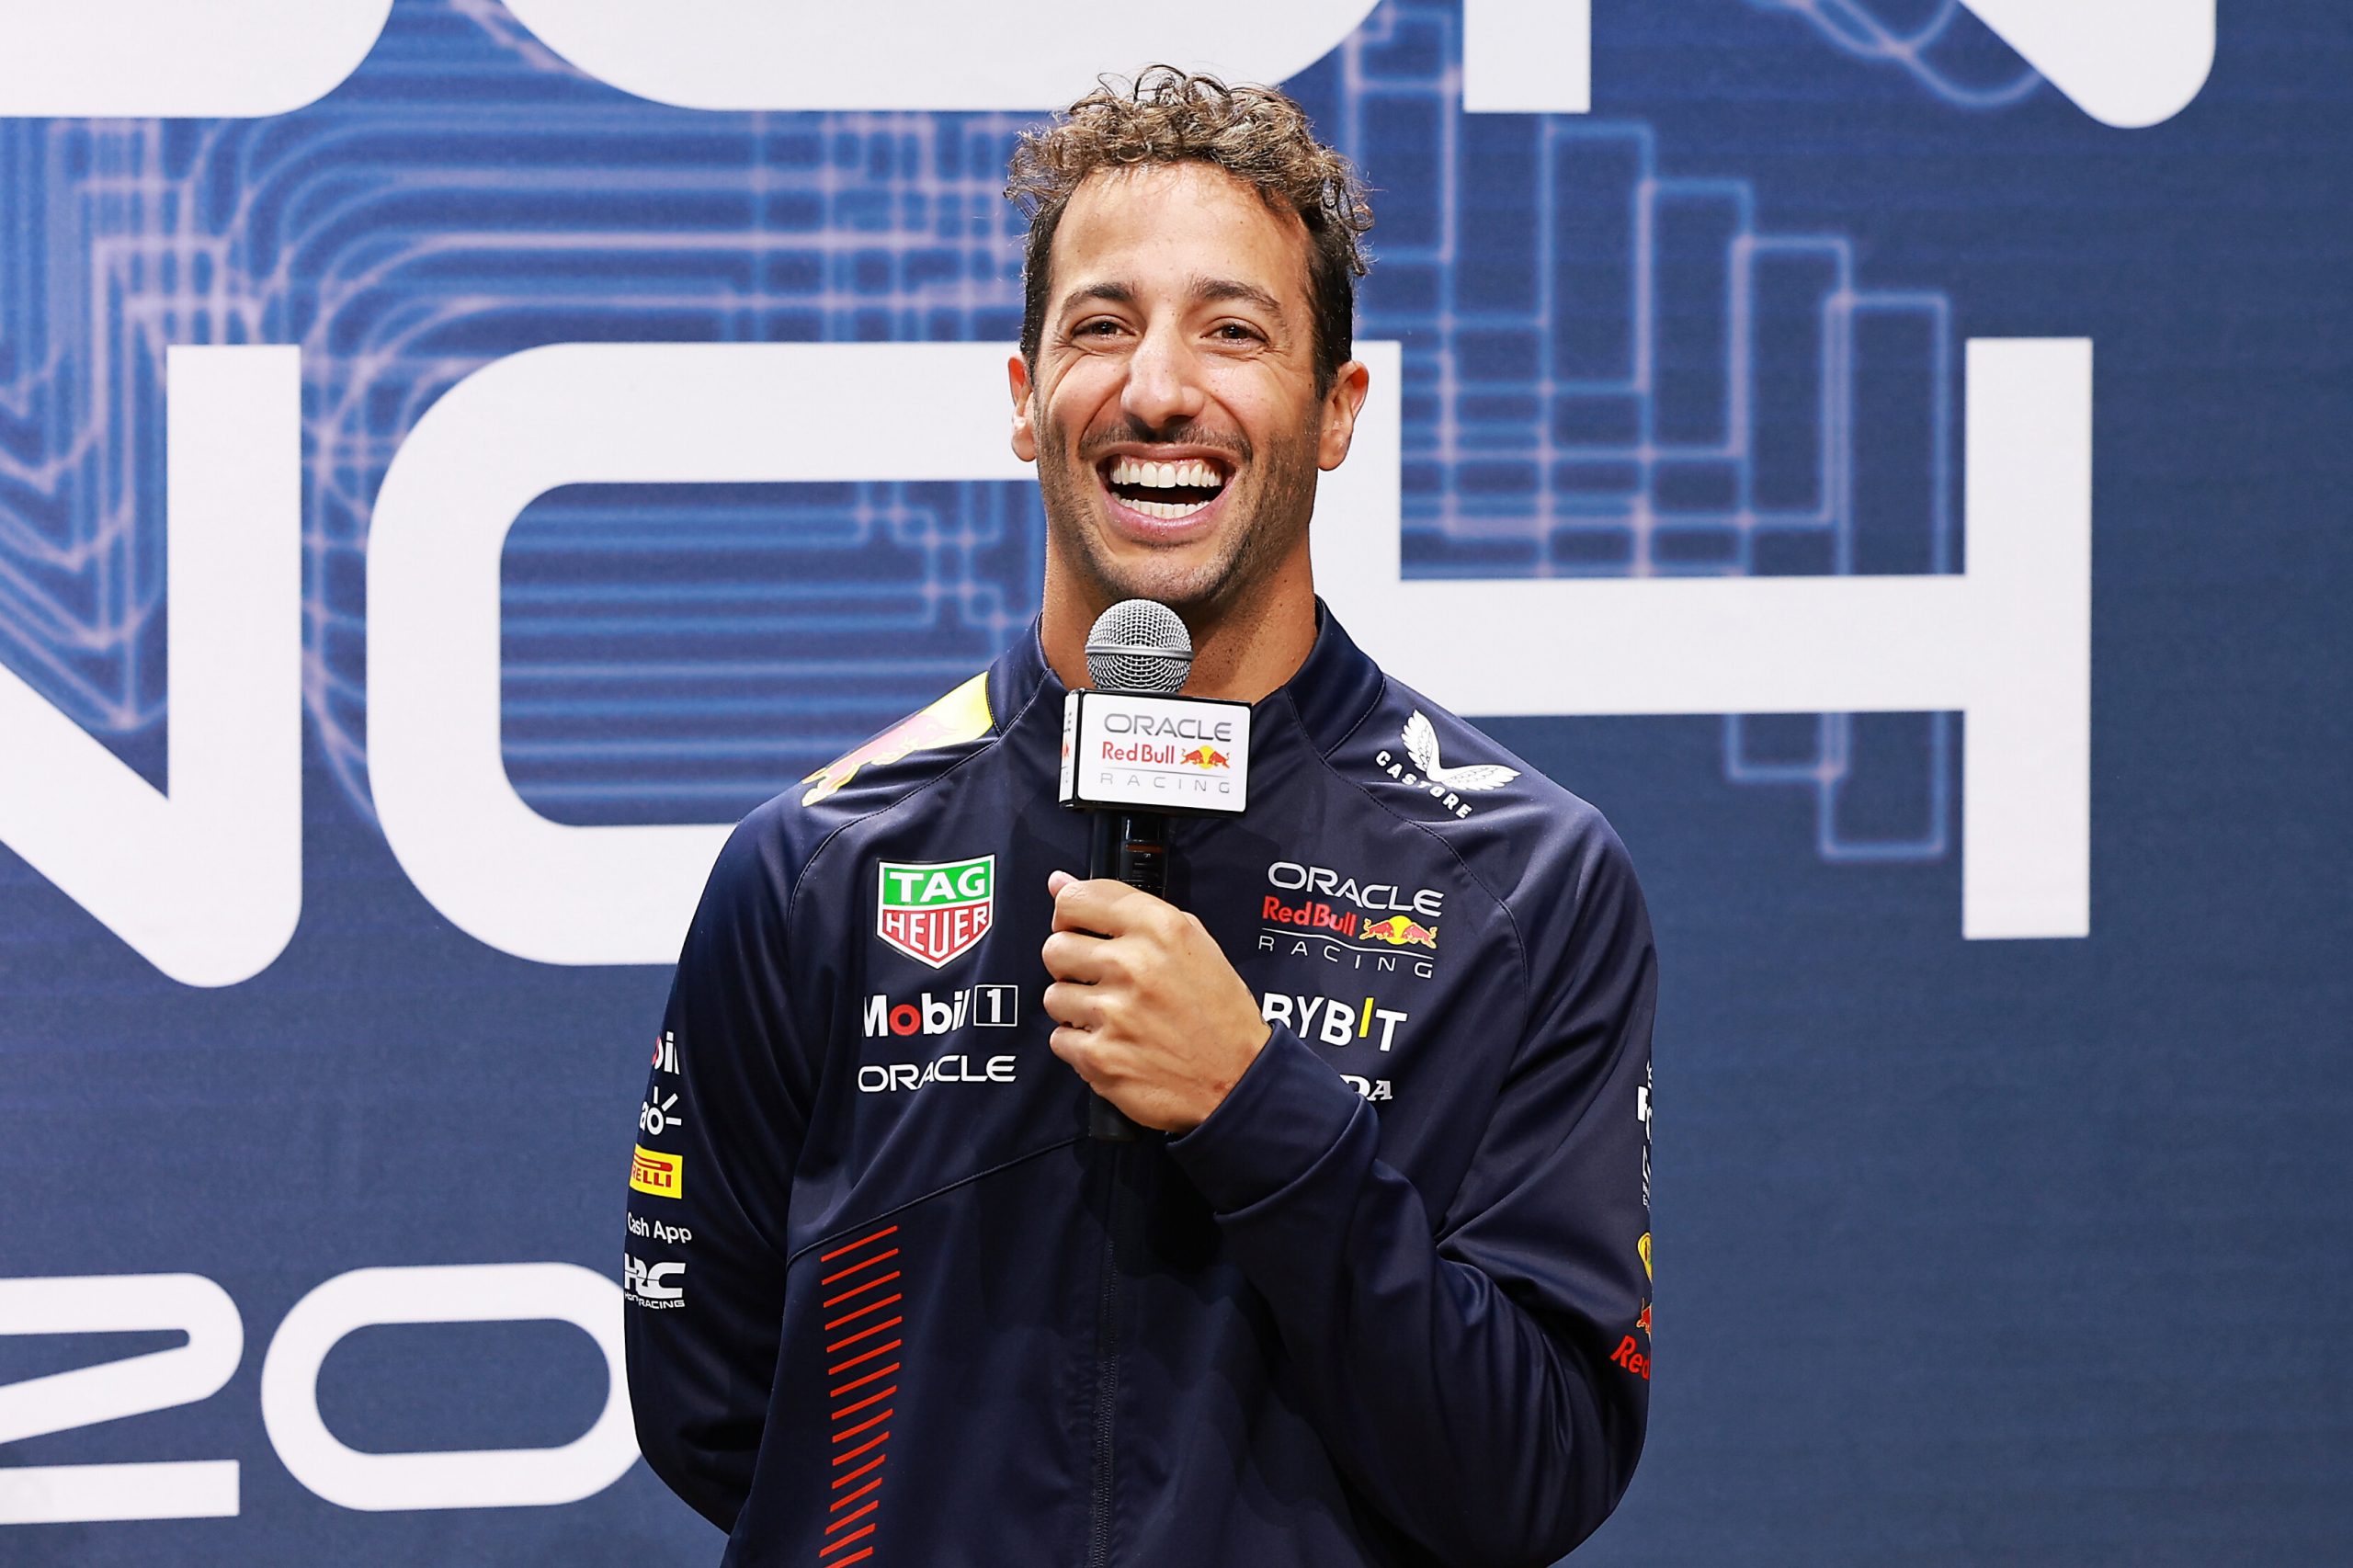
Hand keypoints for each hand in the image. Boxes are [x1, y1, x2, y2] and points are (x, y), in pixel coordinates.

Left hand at [1040, 871, 1270, 1132]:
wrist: (1238, 1081)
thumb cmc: (1217, 1012)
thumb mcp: (1191, 942)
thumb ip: (1124, 908)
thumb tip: (1058, 882)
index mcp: (1159, 928)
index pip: (1077, 899)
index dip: (1070, 914)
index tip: (1078, 927)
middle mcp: (1133, 965)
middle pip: (1055, 948)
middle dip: (1072, 964)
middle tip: (1101, 979)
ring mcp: (1113, 1013)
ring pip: (1054, 996)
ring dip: (1076, 1008)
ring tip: (1114, 1017)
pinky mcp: (1099, 1057)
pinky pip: (1059, 1040)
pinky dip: (1081, 1045)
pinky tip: (1114, 1043)